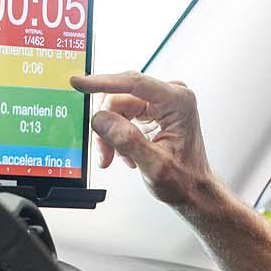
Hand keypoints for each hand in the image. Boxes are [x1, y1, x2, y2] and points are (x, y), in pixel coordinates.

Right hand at [70, 71, 213, 207]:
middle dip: (106, 125)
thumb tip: (101, 119)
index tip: (79, 82)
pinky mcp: (152, 109)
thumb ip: (128, 141)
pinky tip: (125, 152)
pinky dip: (117, 134)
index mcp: (178, 101)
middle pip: (120, 97)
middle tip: (104, 154)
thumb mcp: (155, 166)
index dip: (102, 82)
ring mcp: (161, 101)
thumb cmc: (184, 179)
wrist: (192, 189)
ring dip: (110, 133)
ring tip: (116, 157)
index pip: (133, 83)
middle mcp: (170, 95)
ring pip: (117, 106)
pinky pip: (122, 113)